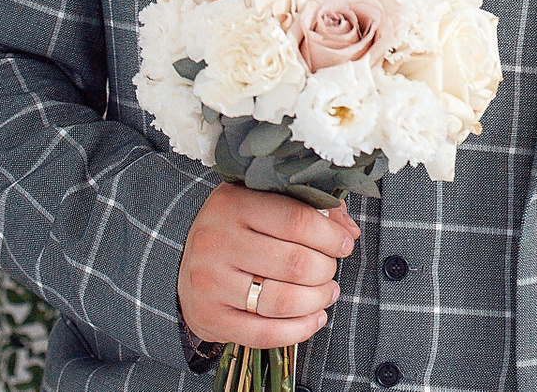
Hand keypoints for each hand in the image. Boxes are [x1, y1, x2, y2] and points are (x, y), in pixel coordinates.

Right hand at [177, 183, 359, 347]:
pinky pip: (263, 334)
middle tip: (331, 271)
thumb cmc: (239, 227)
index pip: (297, 221)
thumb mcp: (266, 202)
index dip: (331, 236)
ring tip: (327, 294)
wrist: (188, 260)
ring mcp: (209, 282)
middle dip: (326, 270)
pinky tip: (314, 319)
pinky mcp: (207, 316)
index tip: (344, 244)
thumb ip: (312, 209)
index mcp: (233, 204)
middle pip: (294, 263)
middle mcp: (216, 241)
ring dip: (317, 301)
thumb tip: (349, 232)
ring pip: (281, 301)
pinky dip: (299, 330)